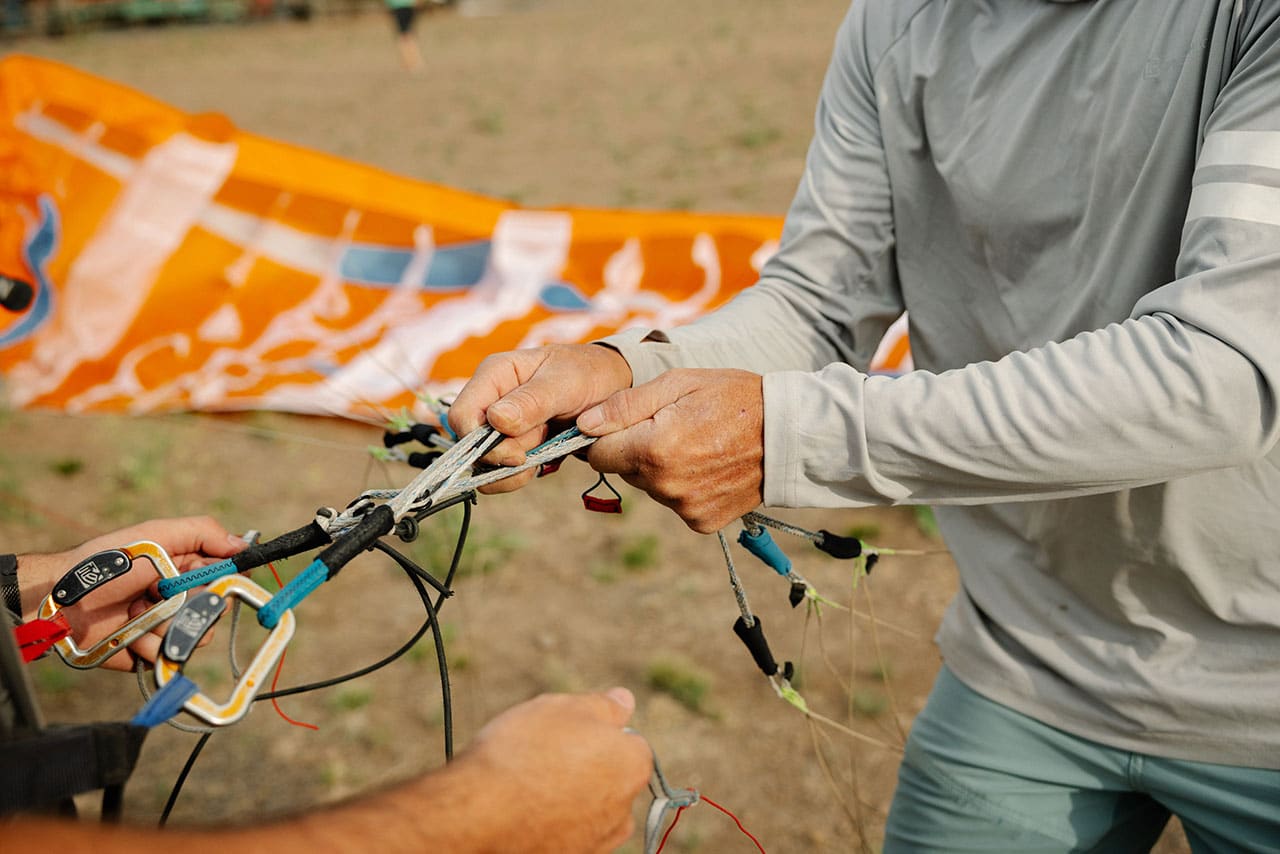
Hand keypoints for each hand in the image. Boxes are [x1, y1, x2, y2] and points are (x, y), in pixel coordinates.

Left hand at [18, 516, 246, 670]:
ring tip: (135, 612)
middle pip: (216, 610)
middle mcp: (183, 598)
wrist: (63, 602)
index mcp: (189, 568)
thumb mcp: (156, 534)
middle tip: (155, 591)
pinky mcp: (152, 654)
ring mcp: (169, 628)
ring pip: (195, 636)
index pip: (228, 577)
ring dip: (164, 624)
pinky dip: (147, 646)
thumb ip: (203, 532)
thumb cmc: (107, 562)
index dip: (220, 579)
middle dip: (187, 603)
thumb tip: (243, 546)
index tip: (198, 575)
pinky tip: (128, 633)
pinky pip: (168, 657)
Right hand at [449, 343, 632, 493]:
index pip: (462, 417)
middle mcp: (489, 399)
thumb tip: (496, 420)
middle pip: (471, 445)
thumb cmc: (588, 373)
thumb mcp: (566, 382)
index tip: (518, 453)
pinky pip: (499, 471)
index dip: (482, 443)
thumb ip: (532, 401)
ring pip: (483, 463)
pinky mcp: (511, 443)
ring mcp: (498, 424)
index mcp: (494, 375)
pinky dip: (518, 475)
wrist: (609, 386)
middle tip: (542, 440)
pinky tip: (542, 461)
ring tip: (546, 445)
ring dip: (513, 467)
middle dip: (505, 455)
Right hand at [449, 688, 652, 852]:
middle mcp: (624, 810)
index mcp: (633, 766)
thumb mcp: (565, 707)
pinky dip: (554, 822)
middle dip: (586, 765)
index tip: (566, 732)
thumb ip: (604, 705)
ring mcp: (598, 841)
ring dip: (570, 796)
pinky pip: (568, 832)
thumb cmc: (524, 752)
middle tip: (544, 754)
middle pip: (610, 776)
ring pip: (589, 807)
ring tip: (529, 784)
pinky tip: (525, 810)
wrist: (479, 813)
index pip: (629, 741)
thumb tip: (624, 700)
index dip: (596, 731)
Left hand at [579, 368, 763, 532]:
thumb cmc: (732, 397)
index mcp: (653, 449)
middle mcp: (665, 486)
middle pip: (625, 471)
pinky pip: (676, 503)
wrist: (788, 434)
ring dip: (662, 469)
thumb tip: (583, 425)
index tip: (628, 422)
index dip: (607, 435)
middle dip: (637, 450)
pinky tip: (709, 466)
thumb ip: (625, 406)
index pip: (598, 454)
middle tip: (675, 427)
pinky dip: (685, 487)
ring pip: (651, 487)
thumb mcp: (678, 383)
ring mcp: (685, 508)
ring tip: (697, 444)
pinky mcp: (702, 522)